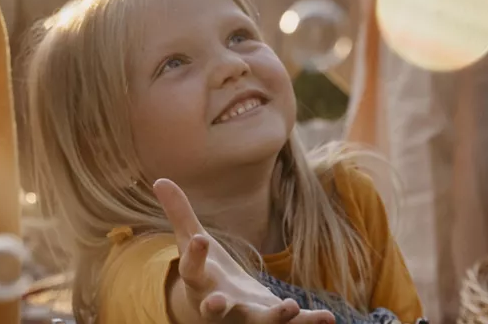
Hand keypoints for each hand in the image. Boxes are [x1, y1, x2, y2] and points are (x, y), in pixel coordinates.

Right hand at [153, 179, 333, 323]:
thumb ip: (179, 214)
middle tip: (219, 304)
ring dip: (275, 318)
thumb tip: (159, 179)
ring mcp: (245, 317)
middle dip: (216, 308)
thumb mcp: (191, 241)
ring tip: (290, 306)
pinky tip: (328, 317)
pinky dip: (308, 322)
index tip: (200, 240)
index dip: (194, 255)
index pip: (192, 270)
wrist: (218, 314)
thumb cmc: (205, 273)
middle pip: (215, 310)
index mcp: (200, 282)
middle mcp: (220, 305)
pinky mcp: (269, 321)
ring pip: (258, 322)